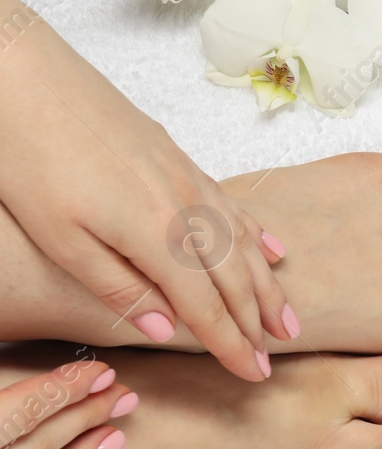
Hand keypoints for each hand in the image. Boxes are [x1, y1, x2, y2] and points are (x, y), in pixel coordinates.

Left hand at [0, 0, 295, 381]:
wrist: (26, 75)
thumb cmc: (29, 154)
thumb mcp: (60, 237)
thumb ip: (117, 286)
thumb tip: (161, 330)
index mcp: (155, 234)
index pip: (205, 306)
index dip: (232, 344)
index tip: (252, 373)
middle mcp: (184, 207)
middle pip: (234, 277)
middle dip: (259, 320)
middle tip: (277, 354)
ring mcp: (185, 178)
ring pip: (242, 243)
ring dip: (267, 284)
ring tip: (288, 317)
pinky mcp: (177, 157)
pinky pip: (231, 205)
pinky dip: (256, 233)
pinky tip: (271, 250)